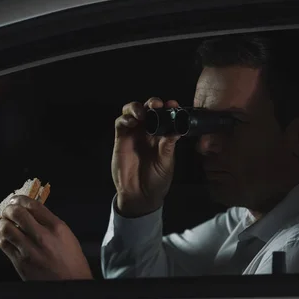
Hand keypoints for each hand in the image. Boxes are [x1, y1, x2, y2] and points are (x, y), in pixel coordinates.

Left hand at [0, 195, 92, 280]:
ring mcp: (29, 251)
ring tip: (6, 222)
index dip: (20, 199)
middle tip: (8, 210)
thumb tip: (31, 210)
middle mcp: (42, 237)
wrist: (70, 285)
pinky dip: (1, 236)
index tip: (16, 200)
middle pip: (16, 213)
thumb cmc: (71, 261)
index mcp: (56, 227)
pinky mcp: (20, 263)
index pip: (33, 205)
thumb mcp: (66, 235)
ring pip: (6, 228)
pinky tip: (4, 235)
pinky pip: (3, 244)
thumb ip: (49, 221)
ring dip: (3, 222)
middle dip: (9, 208)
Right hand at [112, 97, 180, 216]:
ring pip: (132, 111)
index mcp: (162, 135)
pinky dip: (125, 119)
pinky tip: (131, 122)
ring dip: (136, 107)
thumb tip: (177, 130)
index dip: (168, 108)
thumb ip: (168, 147)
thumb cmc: (156, 180)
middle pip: (148, 109)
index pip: (165, 116)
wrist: (139, 195)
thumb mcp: (166, 163)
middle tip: (157, 104)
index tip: (173, 104)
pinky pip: (120, 123)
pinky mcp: (121, 139)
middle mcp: (147, 132)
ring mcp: (133, 134)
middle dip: (152, 103)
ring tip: (142, 113)